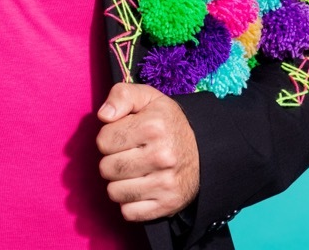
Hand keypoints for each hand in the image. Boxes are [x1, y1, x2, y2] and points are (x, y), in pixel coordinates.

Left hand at [96, 82, 199, 221]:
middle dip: (111, 161)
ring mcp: (166, 183)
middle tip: (128, 155)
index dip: (108, 138)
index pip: (103, 141)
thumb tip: (103, 115)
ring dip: (118, 183)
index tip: (123, 137)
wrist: (204, 150)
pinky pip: (129, 212)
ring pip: (114, 192)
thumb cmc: (166, 123)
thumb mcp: (147, 98)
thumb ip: (121, 96)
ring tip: (133, 172)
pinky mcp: (169, 204)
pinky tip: (140, 188)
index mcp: (154, 126)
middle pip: (106, 168)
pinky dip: (129, 203)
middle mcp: (162, 156)